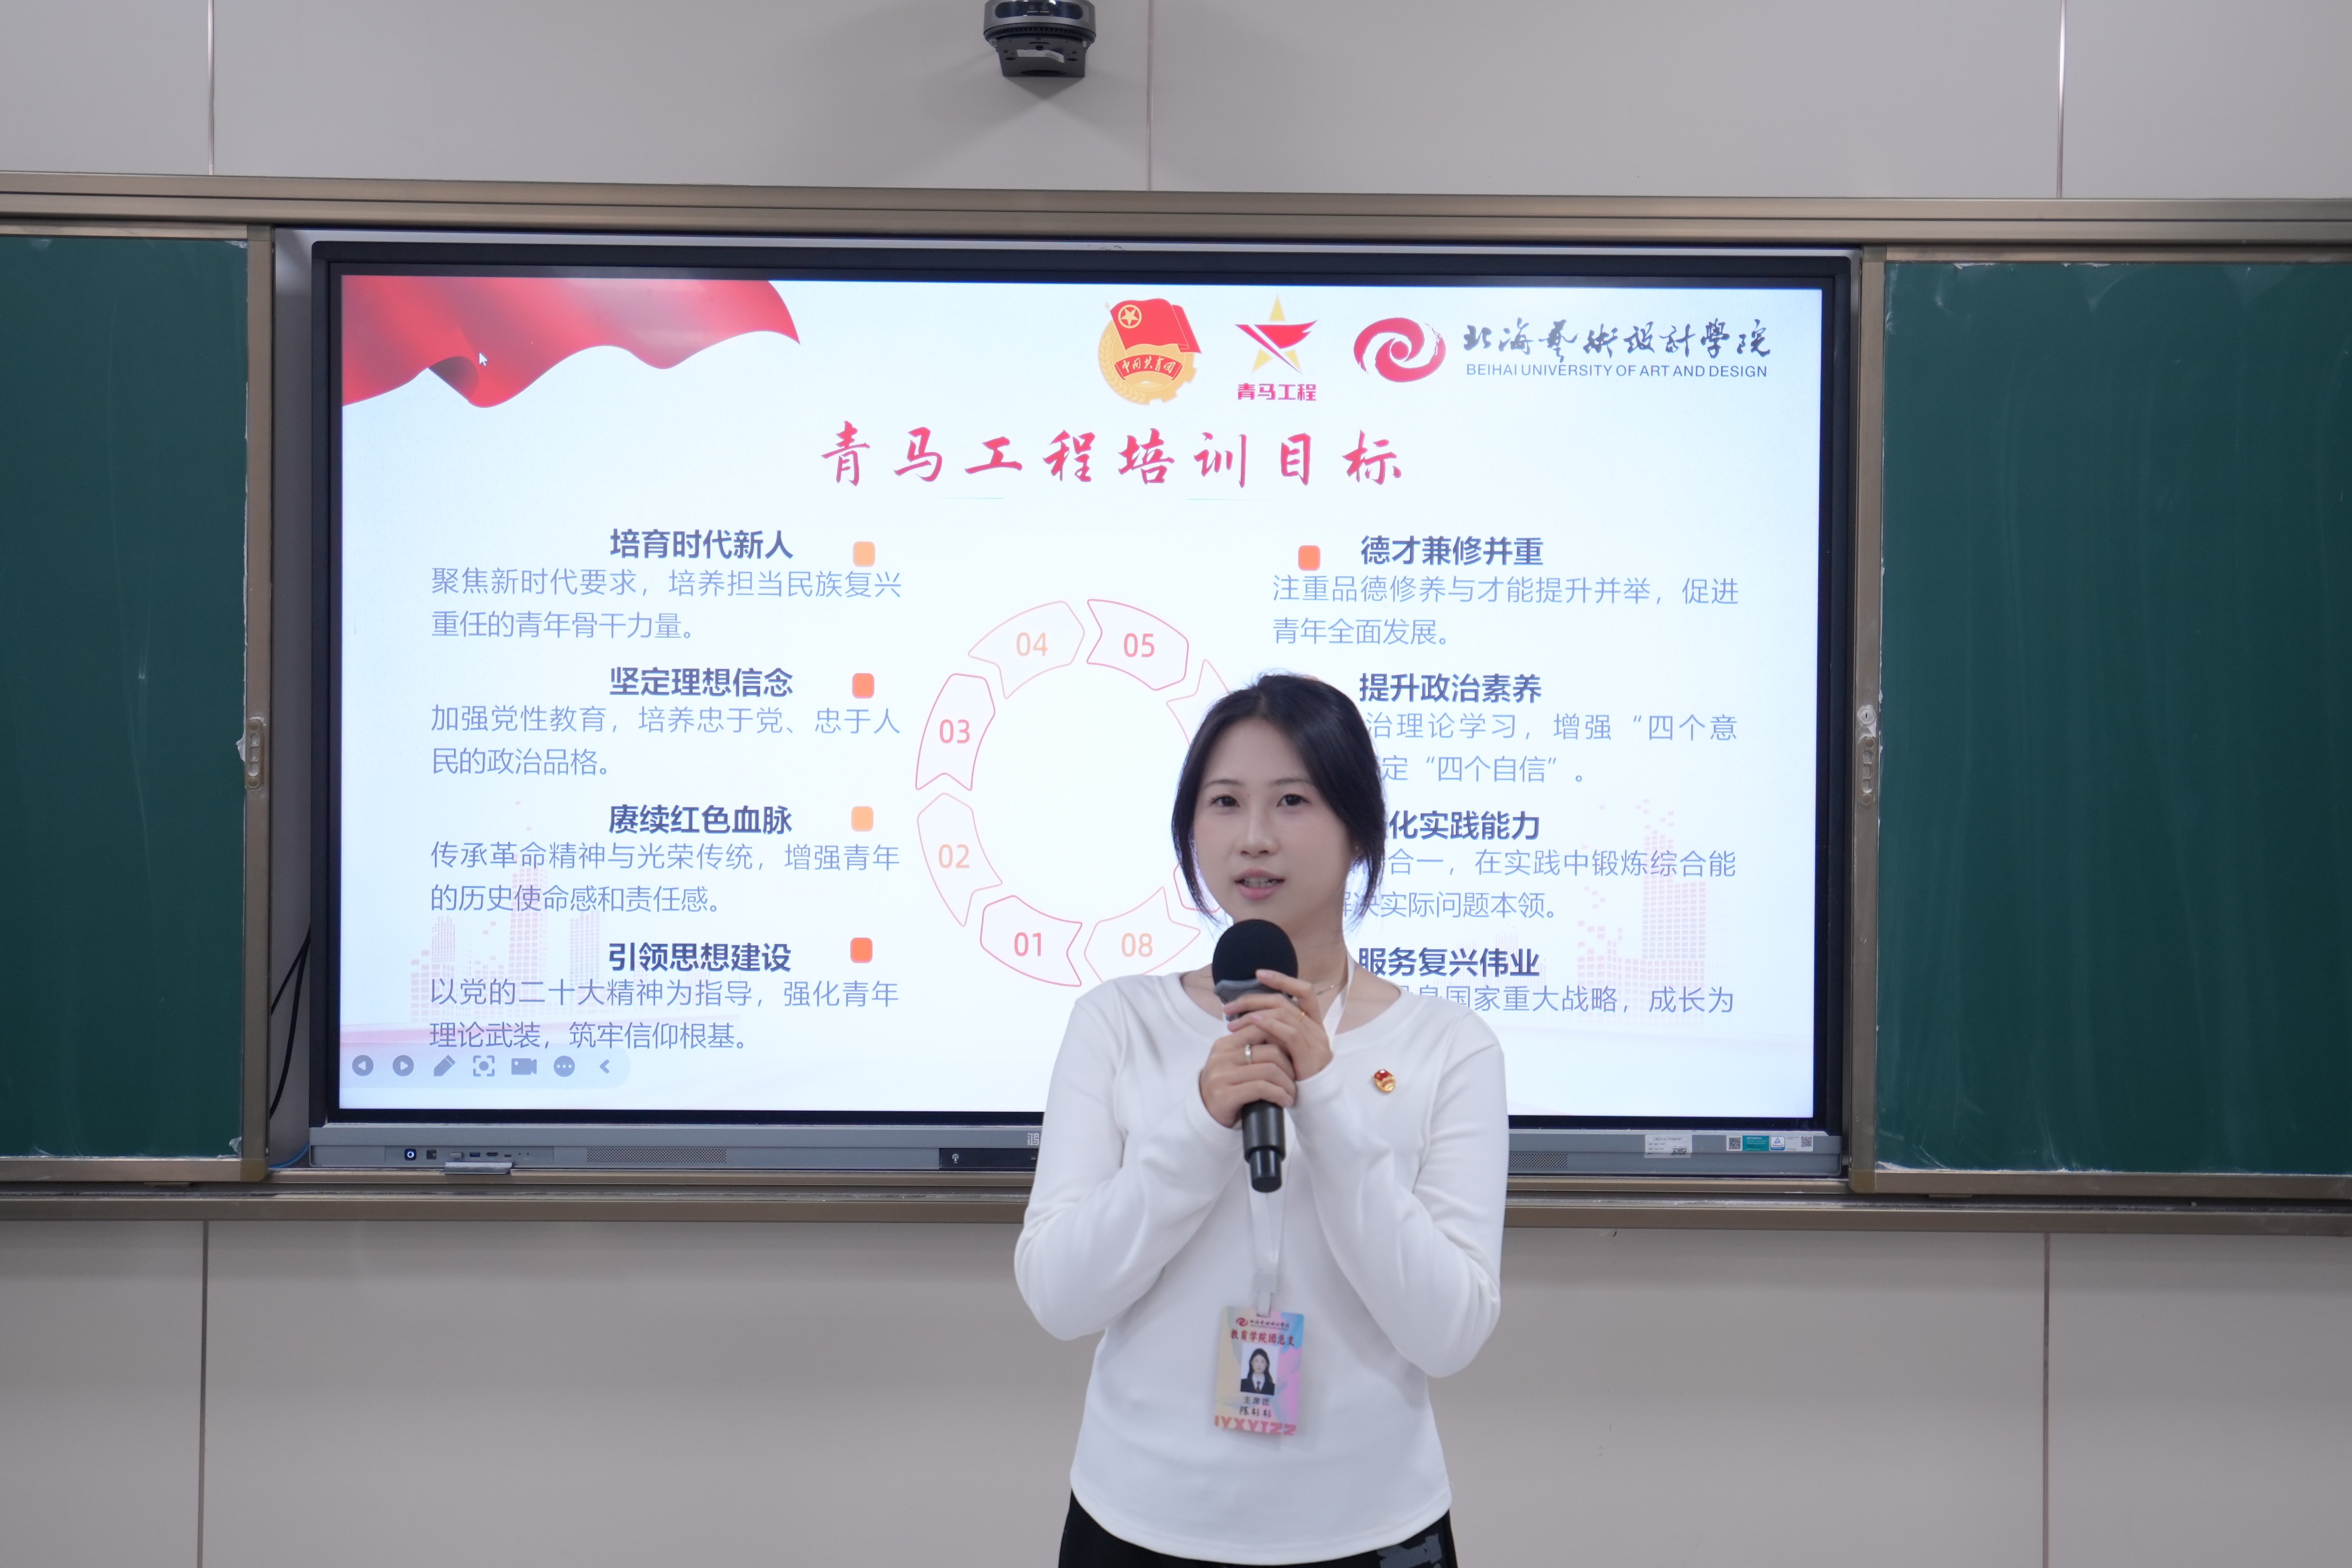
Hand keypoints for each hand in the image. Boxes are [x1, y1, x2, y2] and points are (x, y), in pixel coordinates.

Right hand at [1198, 1024, 1295, 1129]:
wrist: (1204, 1115)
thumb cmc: (1227, 1088)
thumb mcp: (1234, 1063)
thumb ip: (1250, 1049)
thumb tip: (1283, 1037)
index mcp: (1225, 1044)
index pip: (1261, 1028)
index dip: (1283, 1040)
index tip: (1293, 1055)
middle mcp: (1222, 1056)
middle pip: (1270, 1051)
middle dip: (1290, 1066)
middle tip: (1296, 1079)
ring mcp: (1221, 1076)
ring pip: (1269, 1070)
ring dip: (1287, 1083)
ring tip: (1292, 1093)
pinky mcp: (1225, 1095)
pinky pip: (1261, 1088)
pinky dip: (1279, 1094)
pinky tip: (1285, 1101)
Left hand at [1222, 970, 1336, 1084]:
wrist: (1315, 1104)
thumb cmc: (1296, 1077)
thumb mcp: (1285, 1050)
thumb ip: (1276, 1032)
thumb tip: (1249, 1016)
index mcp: (1314, 1024)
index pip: (1305, 991)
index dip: (1283, 979)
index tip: (1259, 974)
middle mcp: (1317, 1029)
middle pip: (1285, 1002)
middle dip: (1253, 1000)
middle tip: (1229, 1007)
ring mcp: (1315, 1041)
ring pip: (1285, 1014)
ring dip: (1254, 1013)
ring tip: (1232, 1022)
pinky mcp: (1310, 1056)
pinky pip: (1290, 1033)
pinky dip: (1270, 1024)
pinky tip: (1253, 1023)